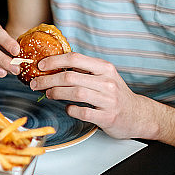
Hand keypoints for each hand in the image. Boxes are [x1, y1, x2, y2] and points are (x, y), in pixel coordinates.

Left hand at [30, 52, 154, 139]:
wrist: (139, 115)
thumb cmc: (116, 95)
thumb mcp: (104, 77)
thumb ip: (84, 71)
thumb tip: (55, 66)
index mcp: (105, 68)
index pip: (75, 58)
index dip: (55, 60)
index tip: (41, 65)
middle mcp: (107, 82)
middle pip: (70, 76)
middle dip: (48, 80)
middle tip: (35, 84)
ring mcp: (108, 100)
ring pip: (75, 92)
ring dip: (56, 93)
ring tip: (48, 94)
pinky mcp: (107, 117)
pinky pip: (82, 112)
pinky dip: (70, 109)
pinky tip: (67, 108)